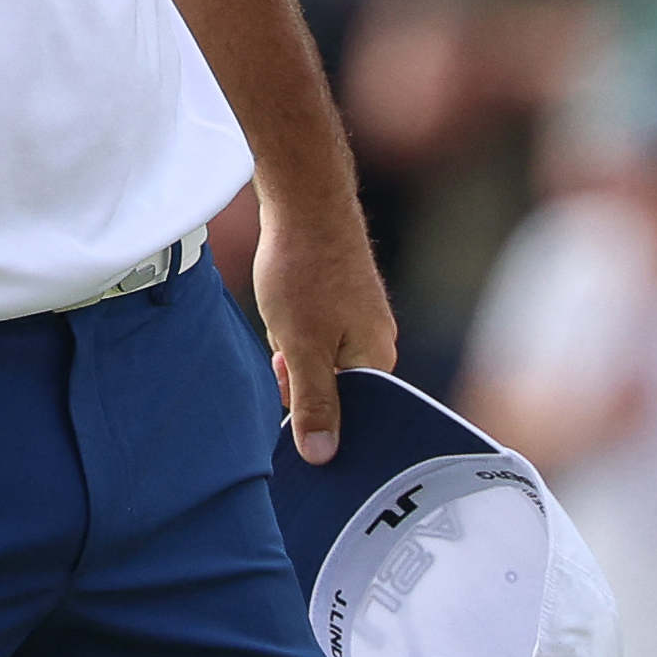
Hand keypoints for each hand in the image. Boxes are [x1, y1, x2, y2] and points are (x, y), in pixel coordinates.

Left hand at [254, 185, 396, 466]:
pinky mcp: (342, 296)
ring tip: (280, 325)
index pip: (354, 415)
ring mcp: (362, 316)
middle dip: (301, 380)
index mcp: (378, 361)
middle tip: (279, 358)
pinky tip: (278, 311)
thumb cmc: (305, 272)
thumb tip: (323, 456)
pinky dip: (293, 329)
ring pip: (320, 357)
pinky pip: (315, 331)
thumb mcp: (302, 345)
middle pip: (335, 387)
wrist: (305, 201)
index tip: (290, 414)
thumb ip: (314, 401)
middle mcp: (378, 340)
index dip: (319, 420)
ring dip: (293, 352)